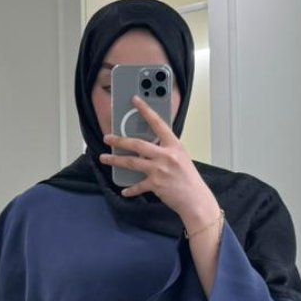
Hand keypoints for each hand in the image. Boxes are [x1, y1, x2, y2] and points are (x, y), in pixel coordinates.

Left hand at [100, 96, 221, 227]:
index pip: (158, 123)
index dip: (146, 110)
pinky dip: (130, 189)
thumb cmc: (189, 179)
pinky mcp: (155, 184)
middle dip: (119, 141)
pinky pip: (138, 185)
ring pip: (131, 162)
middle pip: (137, 144)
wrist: (196, 199)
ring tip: (104, 158)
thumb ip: (166, 150)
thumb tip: (147, 148)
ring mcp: (159, 170)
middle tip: (108, 138)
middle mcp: (166, 155)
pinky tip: (124, 190)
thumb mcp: (181, 157)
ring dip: (115, 160)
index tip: (135, 101)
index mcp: (173, 145)